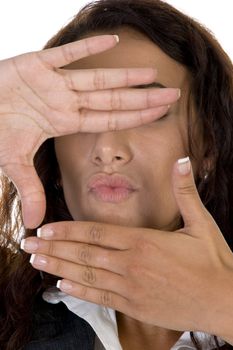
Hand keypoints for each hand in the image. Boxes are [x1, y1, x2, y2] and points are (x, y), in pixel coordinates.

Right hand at [0, 34, 179, 227]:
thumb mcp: (13, 162)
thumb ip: (29, 188)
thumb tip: (35, 223)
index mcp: (65, 122)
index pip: (108, 121)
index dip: (135, 118)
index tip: (160, 116)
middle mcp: (65, 101)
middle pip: (111, 100)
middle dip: (141, 98)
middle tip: (173, 96)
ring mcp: (53, 82)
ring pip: (95, 78)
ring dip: (123, 76)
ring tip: (152, 73)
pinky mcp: (37, 63)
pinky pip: (66, 53)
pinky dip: (86, 48)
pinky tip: (111, 41)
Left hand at [21, 157, 231, 334]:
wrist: (225, 301)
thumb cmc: (213, 261)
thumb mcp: (201, 222)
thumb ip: (185, 191)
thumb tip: (183, 159)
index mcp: (144, 241)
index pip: (97, 233)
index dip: (68, 230)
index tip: (46, 228)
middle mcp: (132, 264)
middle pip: (85, 254)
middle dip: (54, 248)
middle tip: (28, 244)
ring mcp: (131, 288)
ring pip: (87, 276)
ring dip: (58, 267)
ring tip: (36, 261)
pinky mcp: (135, 306)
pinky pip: (100, 297)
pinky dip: (79, 291)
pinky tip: (61, 286)